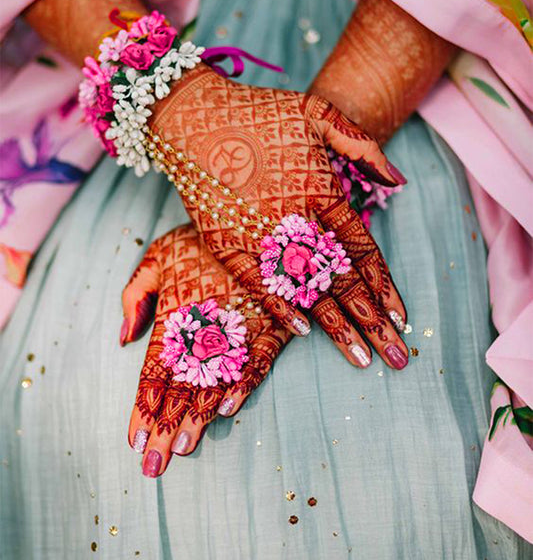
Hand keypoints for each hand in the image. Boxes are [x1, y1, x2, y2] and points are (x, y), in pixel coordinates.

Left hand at [121, 224, 291, 476]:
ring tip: (182, 449)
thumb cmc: (202, 237)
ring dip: (198, 417)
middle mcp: (206, 322)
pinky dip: (244, 384)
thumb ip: (136, 293)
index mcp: (176, 309)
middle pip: (180, 385)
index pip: (153, 370)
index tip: (133, 439)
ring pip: (215, 380)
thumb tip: (124, 339)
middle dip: (164, 427)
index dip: (143, 407)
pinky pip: (258, 358)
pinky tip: (230, 409)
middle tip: (153, 467)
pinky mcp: (274, 320)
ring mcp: (242, 323)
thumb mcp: (159, 254)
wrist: (257, 213)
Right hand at [150, 64, 409, 369]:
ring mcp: (257, 233)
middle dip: (371, 321)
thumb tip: (396, 182)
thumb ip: (362, 144)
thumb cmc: (259, 110)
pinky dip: (279, 308)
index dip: (385, 287)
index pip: (362, 251)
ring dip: (334, 326)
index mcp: (320, 190)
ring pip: (305, 290)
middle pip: (341, 280)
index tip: (403, 317)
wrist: (192, 113)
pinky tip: (302, 332)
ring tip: (359, 357)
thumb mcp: (318, 111)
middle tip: (395, 356)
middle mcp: (293, 218)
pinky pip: (256, 284)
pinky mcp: (223, 240)